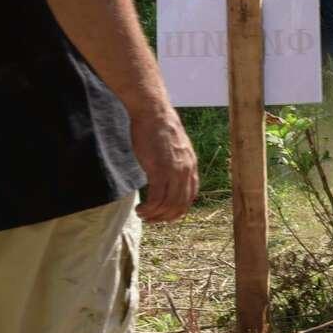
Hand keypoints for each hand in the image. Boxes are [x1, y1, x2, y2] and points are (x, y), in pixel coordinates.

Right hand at [129, 106, 197, 223]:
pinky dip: (148, 208)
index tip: (164, 215)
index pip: (190, 197)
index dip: (178, 210)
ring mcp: (174, 171)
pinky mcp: (159, 170)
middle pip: (181, 205)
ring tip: (142, 214)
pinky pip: (157, 198)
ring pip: (168, 205)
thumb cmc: (159, 130)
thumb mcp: (174, 150)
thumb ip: (175, 164)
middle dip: (165, 217)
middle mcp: (187, 171)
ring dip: (155, 215)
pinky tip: (140, 209)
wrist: (153, 113)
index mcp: (191, 167)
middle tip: (151, 220)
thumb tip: (168, 177)